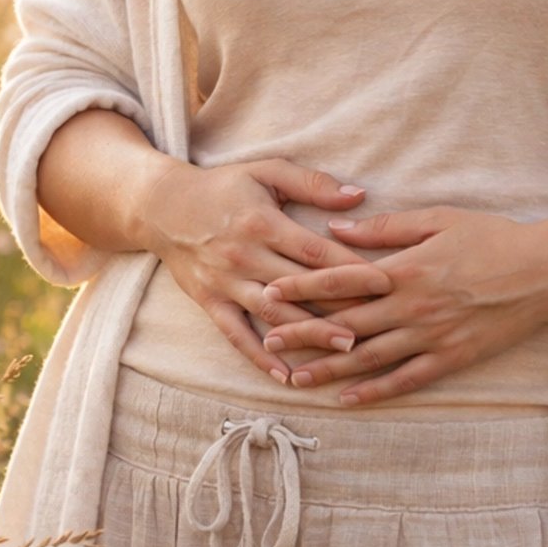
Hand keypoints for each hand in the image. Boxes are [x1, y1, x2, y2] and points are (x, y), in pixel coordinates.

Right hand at [143, 158, 383, 385]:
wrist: (162, 207)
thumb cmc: (223, 187)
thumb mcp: (266, 171)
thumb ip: (312, 184)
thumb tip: (358, 196)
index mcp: (263, 223)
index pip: (314, 251)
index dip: (350, 267)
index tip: (385, 282)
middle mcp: (245, 256)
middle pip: (300, 287)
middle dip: (339, 306)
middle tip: (378, 324)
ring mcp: (226, 283)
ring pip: (273, 315)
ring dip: (309, 334)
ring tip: (345, 350)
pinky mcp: (210, 302)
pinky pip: (236, 335)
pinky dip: (260, 358)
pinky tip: (286, 375)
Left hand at [257, 206, 547, 405]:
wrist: (545, 272)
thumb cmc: (493, 238)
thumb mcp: (439, 219)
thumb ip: (386, 228)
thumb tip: (337, 231)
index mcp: (406, 269)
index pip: (341, 280)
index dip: (302, 287)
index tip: (269, 292)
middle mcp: (412, 307)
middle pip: (346, 324)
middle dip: (303, 334)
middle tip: (268, 343)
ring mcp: (431, 337)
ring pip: (369, 359)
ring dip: (330, 370)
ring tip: (296, 378)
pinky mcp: (451, 358)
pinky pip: (405, 380)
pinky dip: (374, 392)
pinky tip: (348, 401)